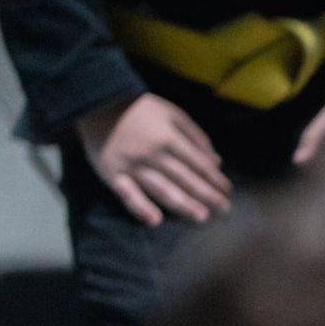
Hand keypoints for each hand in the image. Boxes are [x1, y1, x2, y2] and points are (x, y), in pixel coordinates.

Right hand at [77, 92, 231, 226]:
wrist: (98, 104)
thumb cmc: (142, 110)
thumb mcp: (173, 114)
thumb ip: (196, 137)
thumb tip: (216, 162)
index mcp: (170, 138)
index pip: (198, 164)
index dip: (214, 179)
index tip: (227, 191)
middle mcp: (153, 154)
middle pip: (185, 179)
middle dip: (206, 196)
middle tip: (224, 210)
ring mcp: (132, 166)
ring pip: (162, 189)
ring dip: (183, 205)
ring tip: (201, 217)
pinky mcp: (112, 175)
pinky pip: (127, 194)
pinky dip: (140, 208)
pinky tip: (155, 221)